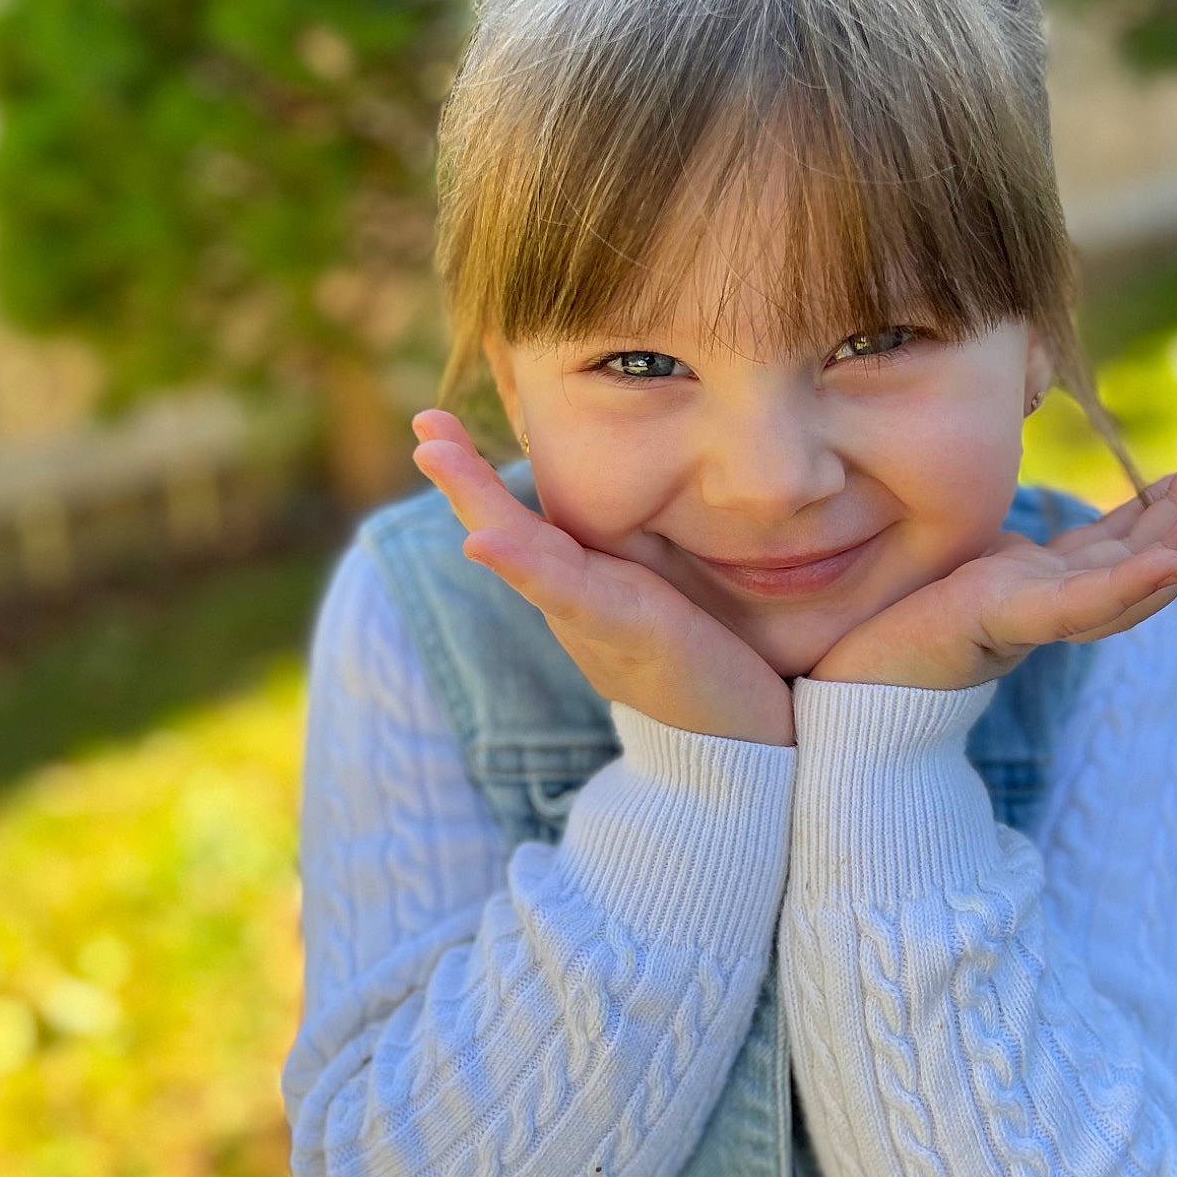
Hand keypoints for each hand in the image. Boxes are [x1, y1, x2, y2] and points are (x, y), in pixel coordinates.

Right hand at [409, 411, 795, 745]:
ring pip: (525, 554)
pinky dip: (523, 566)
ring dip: (477, 503)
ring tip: (434, 453)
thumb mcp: (676, 606)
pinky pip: (568, 593)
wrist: (753, 751)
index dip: (483, 479)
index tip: (440, 426)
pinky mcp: (626, 634)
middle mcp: (576, 608)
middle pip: (507, 534)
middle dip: (463, 478)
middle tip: (423, 425)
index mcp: (585, 594)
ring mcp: (593, 622)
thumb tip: (652, 520)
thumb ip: (648, 570)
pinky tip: (484, 540)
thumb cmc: (720, 675)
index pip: (526, 526)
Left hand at [806, 452, 1176, 690]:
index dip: (1159, 515)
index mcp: (1034, 591)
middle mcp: (1041, 606)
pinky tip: (1169, 563)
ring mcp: (1026, 617)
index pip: (1113, 551)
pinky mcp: (999, 622)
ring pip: (1118, 587)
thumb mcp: (956, 571)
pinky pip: (1073, 606)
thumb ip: (998, 559)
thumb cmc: (887, 626)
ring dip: (1176, 551)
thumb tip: (1018, 537)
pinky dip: (1125, 586)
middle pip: (1132, 567)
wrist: (839, 684)